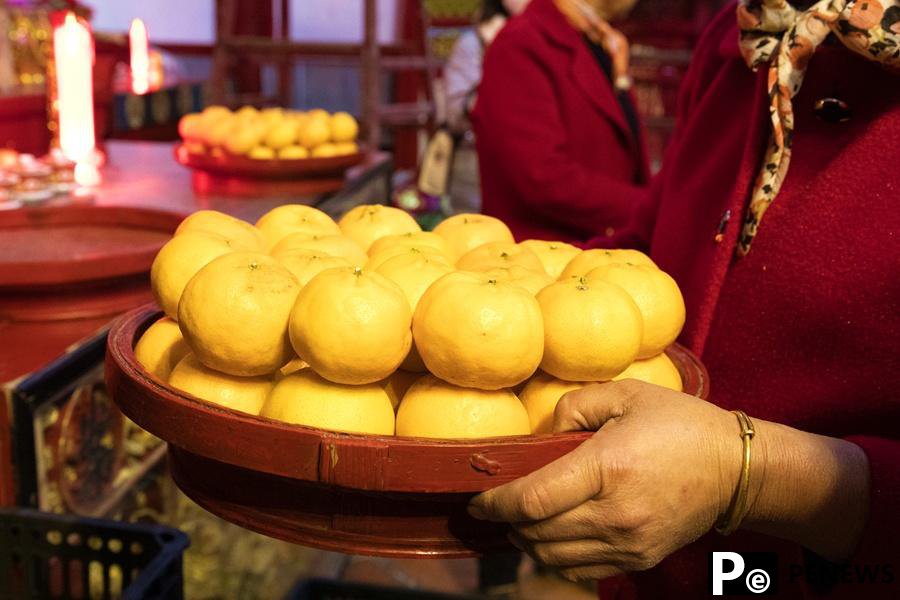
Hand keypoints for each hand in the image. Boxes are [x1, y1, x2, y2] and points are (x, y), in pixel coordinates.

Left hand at [467, 380, 745, 580]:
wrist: (736, 468)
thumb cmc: (680, 424)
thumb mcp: (625, 394)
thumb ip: (574, 406)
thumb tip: (543, 435)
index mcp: (608, 467)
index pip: (534, 498)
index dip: (496, 503)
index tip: (476, 500)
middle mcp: (616, 513)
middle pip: (537, 533)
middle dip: (506, 522)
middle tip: (493, 507)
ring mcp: (628, 542)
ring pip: (553, 557)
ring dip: (526, 542)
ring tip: (518, 521)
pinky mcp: (638, 558)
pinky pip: (581, 570)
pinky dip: (555, 558)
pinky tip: (549, 537)